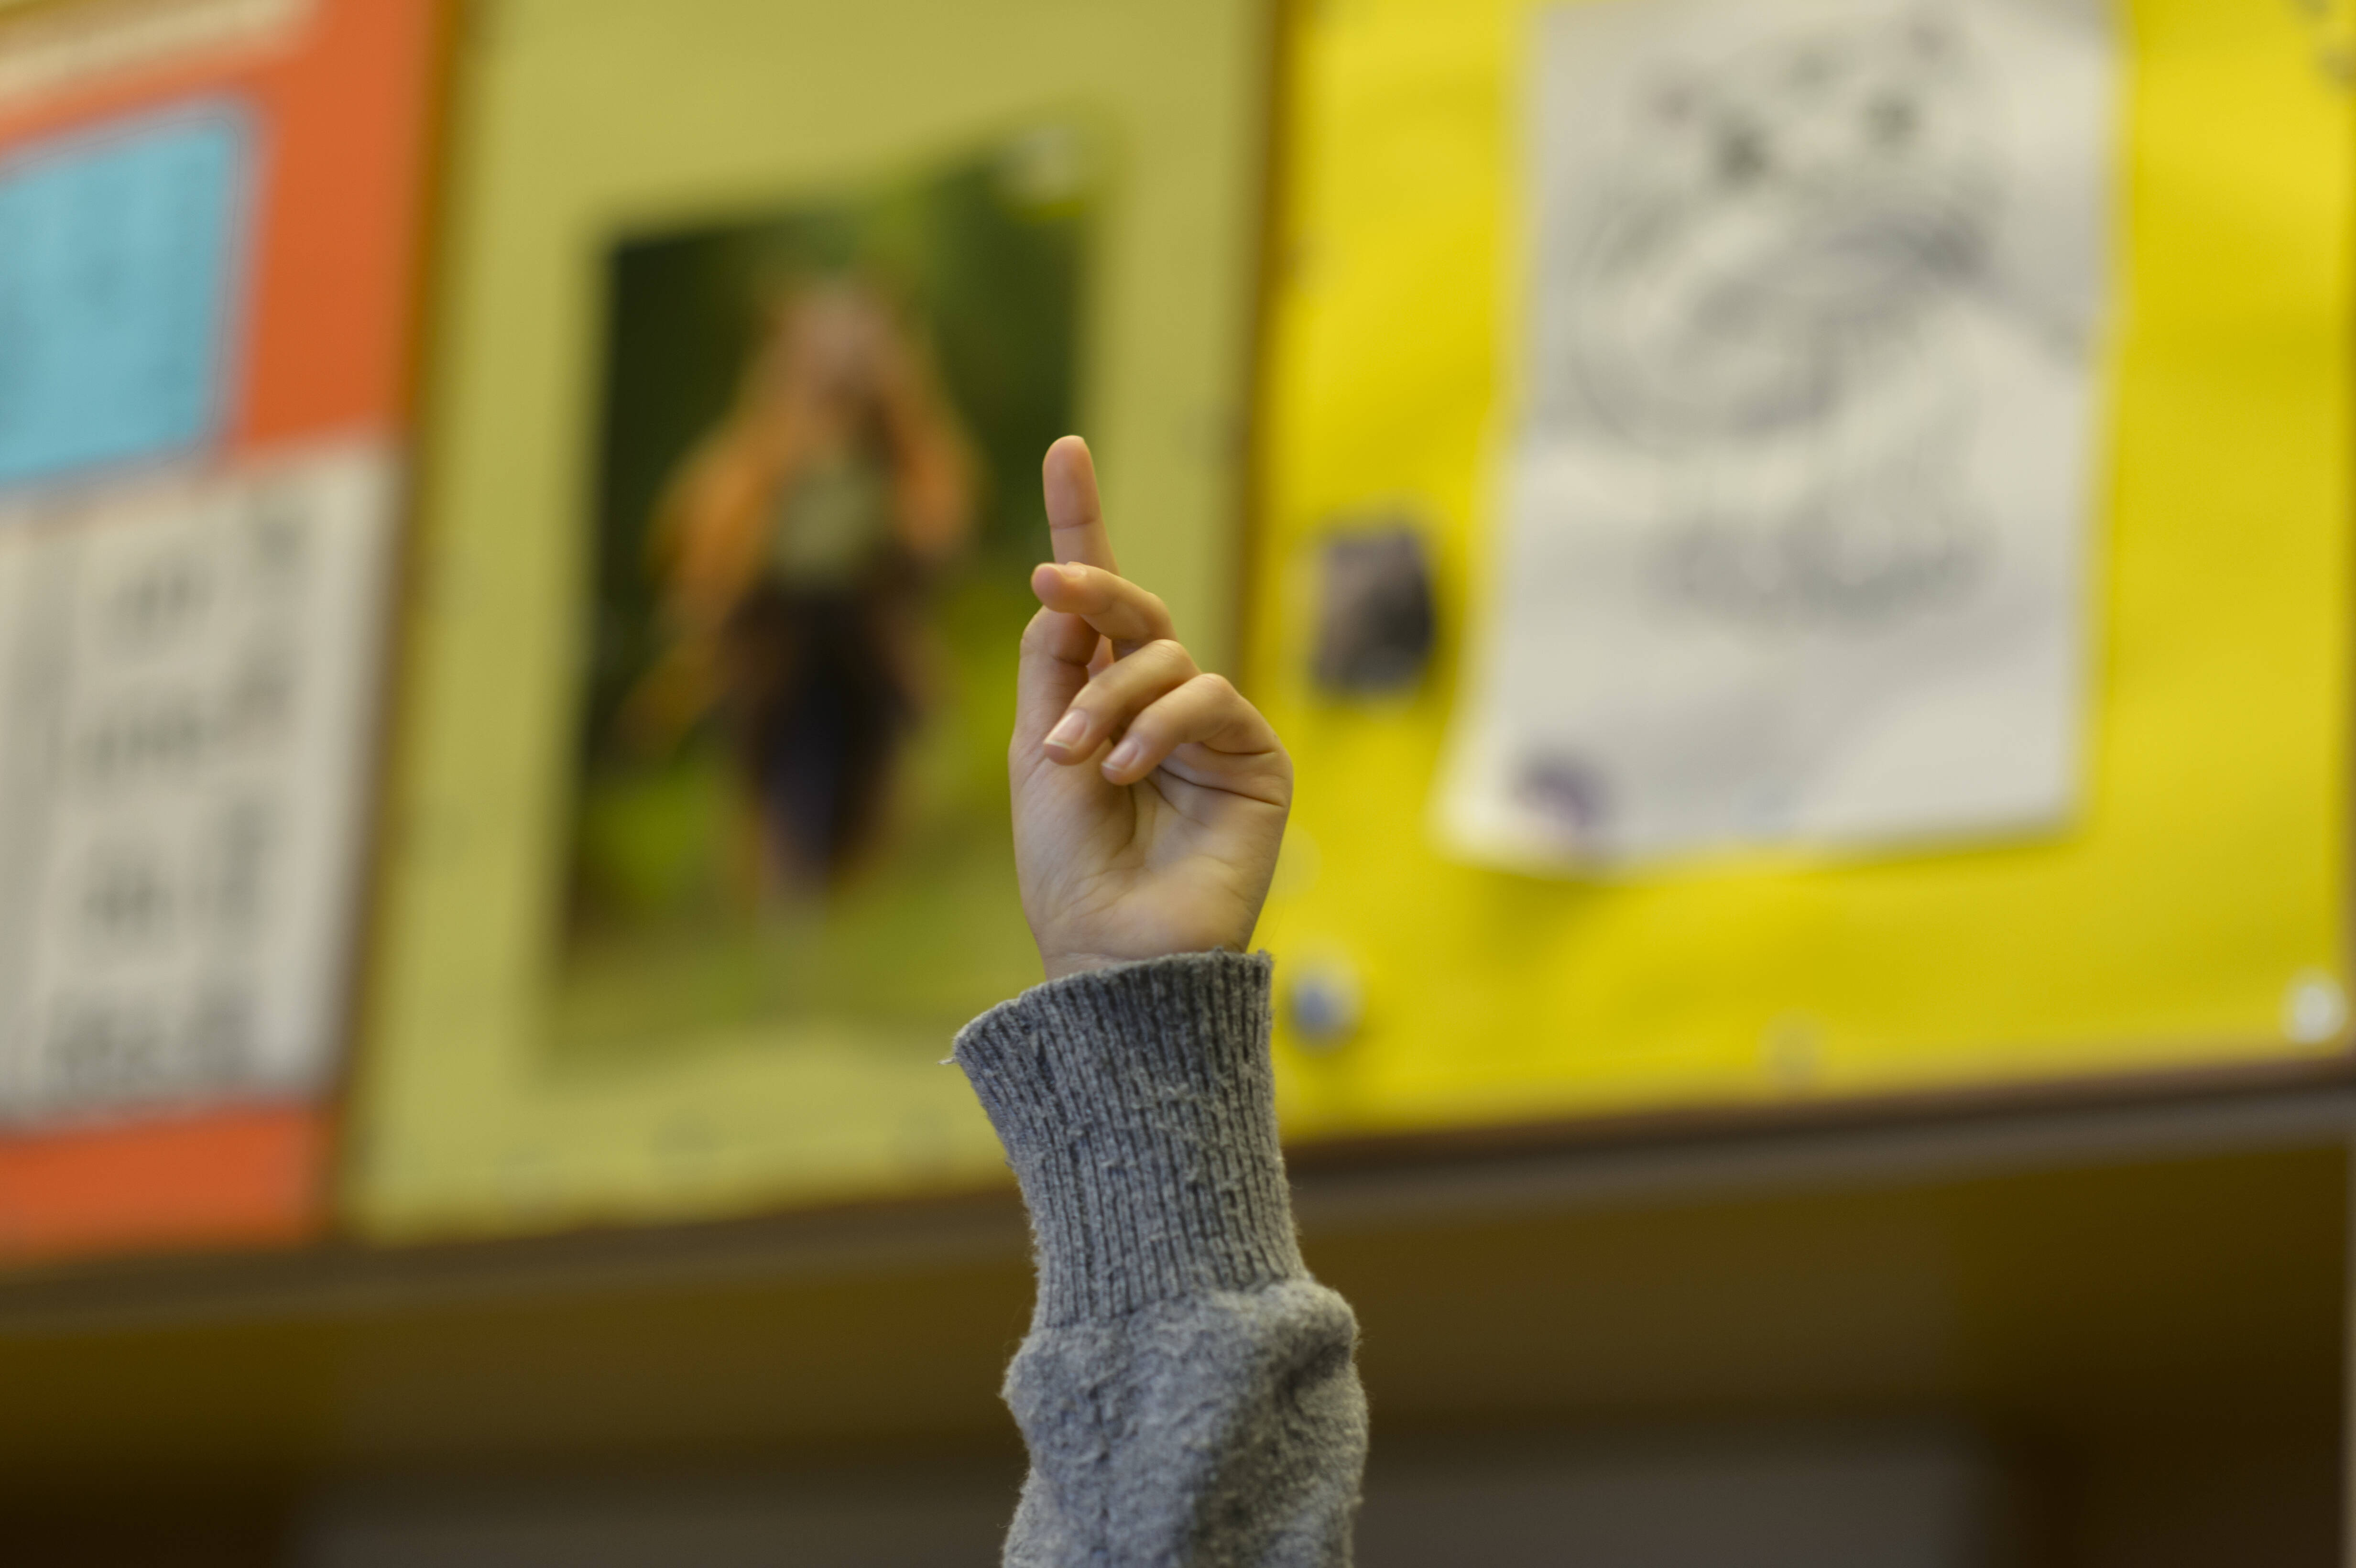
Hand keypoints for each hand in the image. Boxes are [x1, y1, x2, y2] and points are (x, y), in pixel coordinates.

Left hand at [1012, 436, 1291, 980]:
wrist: (1110, 951)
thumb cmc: (1068, 868)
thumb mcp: (1039, 750)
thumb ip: (1056, 665)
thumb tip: (1062, 583)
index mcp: (1102, 698)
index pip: (1100, 601)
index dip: (1084, 521)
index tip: (1065, 446)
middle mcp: (1161, 704)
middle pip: (1137, 609)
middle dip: (1093, 587)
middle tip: (1048, 587)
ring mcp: (1212, 730)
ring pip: (1168, 654)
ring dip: (1112, 697)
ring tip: (1084, 762)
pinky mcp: (1256, 758)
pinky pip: (1209, 697)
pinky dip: (1160, 725)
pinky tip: (1129, 772)